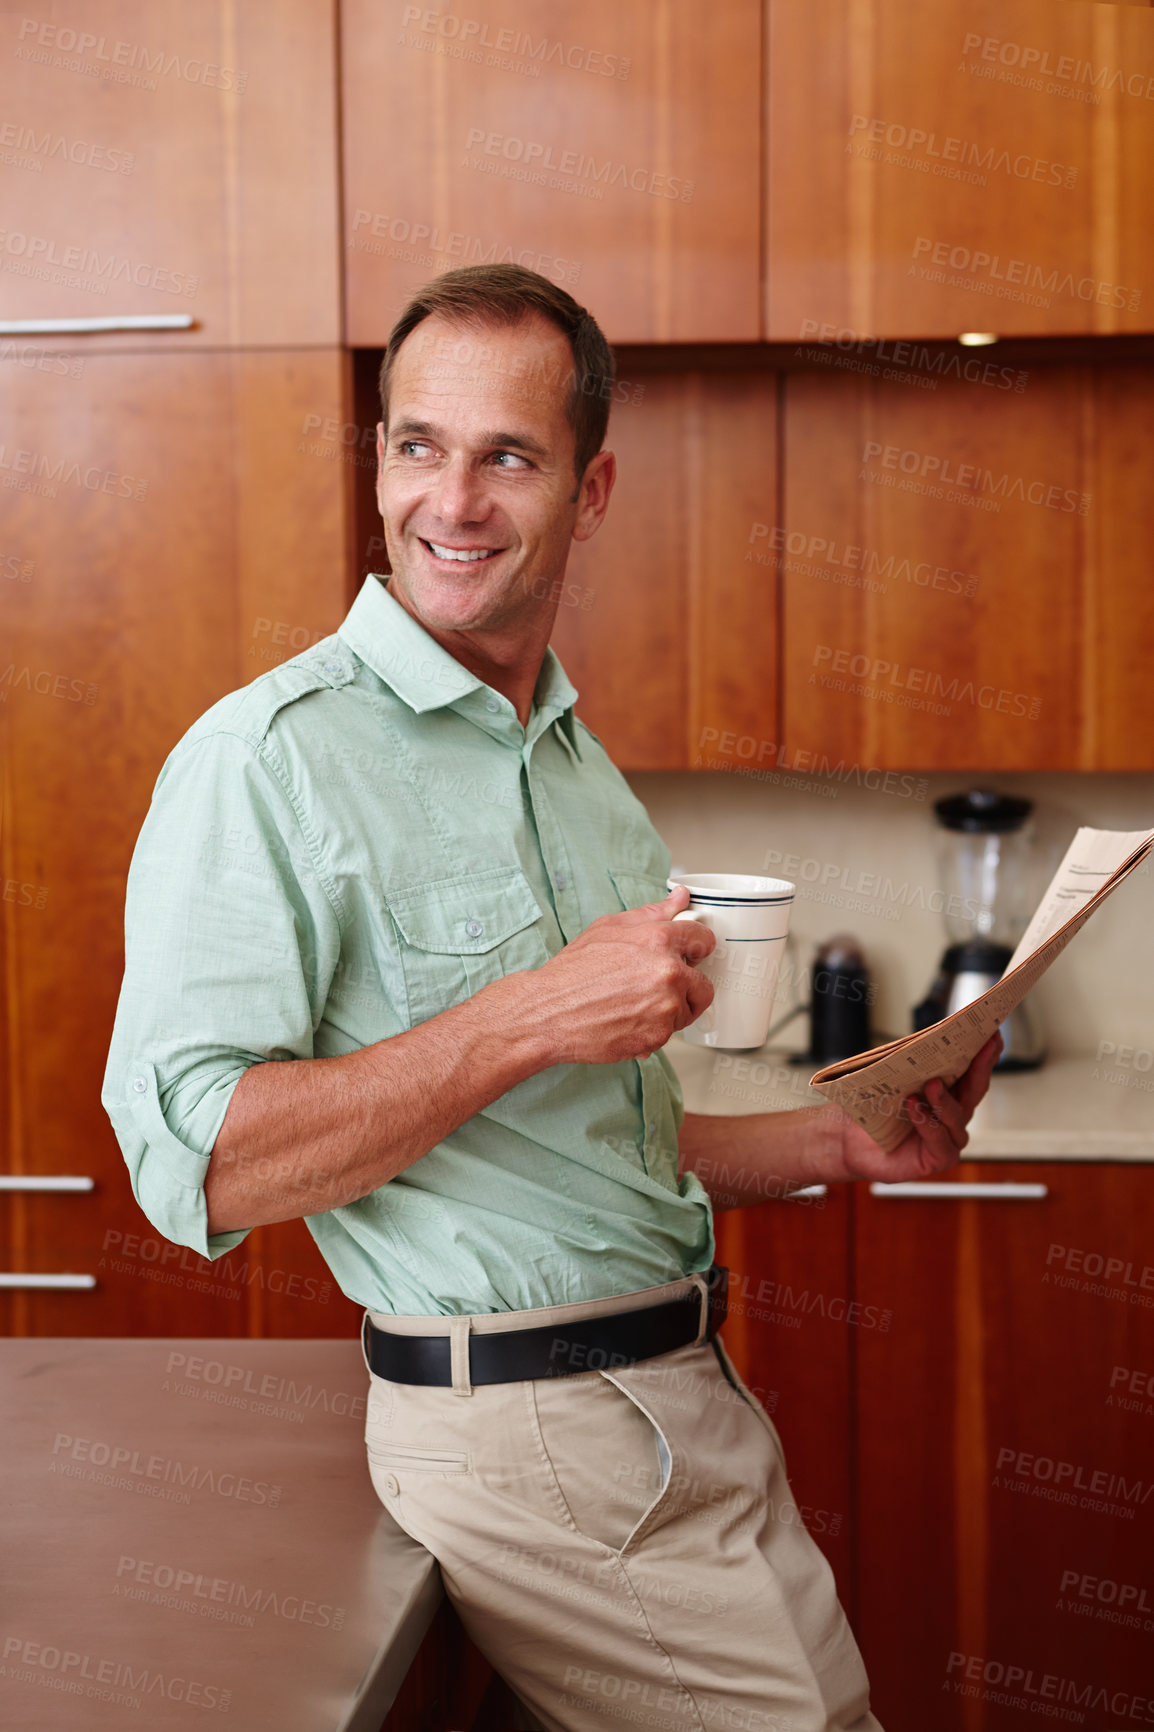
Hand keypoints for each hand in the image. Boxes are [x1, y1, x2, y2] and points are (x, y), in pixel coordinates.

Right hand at [517, 882, 716, 1065]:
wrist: (547, 1013)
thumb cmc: (572, 972)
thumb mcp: (608, 928)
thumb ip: (652, 912)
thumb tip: (680, 897)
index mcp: (658, 939)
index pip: (704, 939)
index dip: (695, 949)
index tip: (690, 956)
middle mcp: (668, 972)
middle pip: (703, 984)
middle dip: (684, 987)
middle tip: (652, 988)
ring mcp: (665, 1007)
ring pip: (687, 1011)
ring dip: (668, 1011)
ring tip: (634, 1005)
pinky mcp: (658, 1037)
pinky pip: (669, 1034)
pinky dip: (652, 1031)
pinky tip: (627, 1021)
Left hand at [832, 1031, 1002, 1182]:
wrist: (853, 1143)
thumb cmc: (874, 1109)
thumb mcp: (891, 1079)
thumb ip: (910, 1062)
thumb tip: (924, 1036)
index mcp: (950, 1091)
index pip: (972, 1069)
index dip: (986, 1052)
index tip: (993, 1031)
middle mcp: (955, 1113)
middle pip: (975, 1088)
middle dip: (981, 1066)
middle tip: (984, 1045)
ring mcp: (951, 1137)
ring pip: (956, 1116)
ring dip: (944, 1098)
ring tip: (931, 1083)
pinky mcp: (940, 1158)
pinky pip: (939, 1139)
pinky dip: (925, 1122)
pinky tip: (913, 1107)